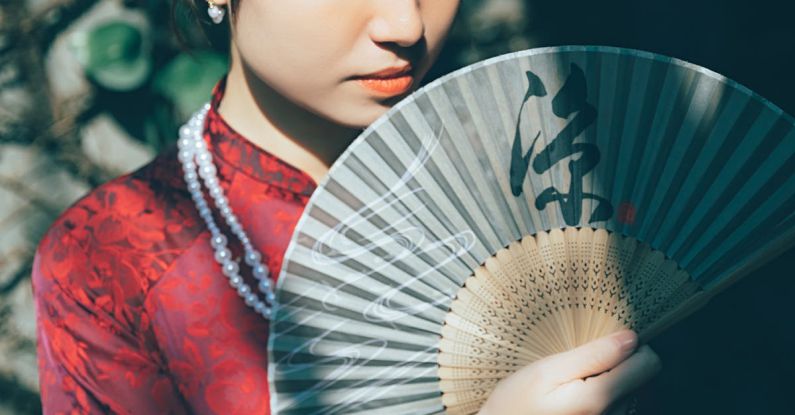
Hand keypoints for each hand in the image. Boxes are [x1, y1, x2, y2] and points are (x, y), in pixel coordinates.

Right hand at [477, 330, 659, 414]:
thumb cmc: (517, 404)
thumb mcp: (548, 371)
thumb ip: (592, 355)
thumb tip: (631, 339)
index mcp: (600, 399)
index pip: (649, 364)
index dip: (629, 346)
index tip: (605, 342)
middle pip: (642, 378)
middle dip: (618, 365)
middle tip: (580, 365)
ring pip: (632, 392)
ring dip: (610, 381)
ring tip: (575, 382)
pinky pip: (619, 406)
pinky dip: (604, 396)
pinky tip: (577, 397)